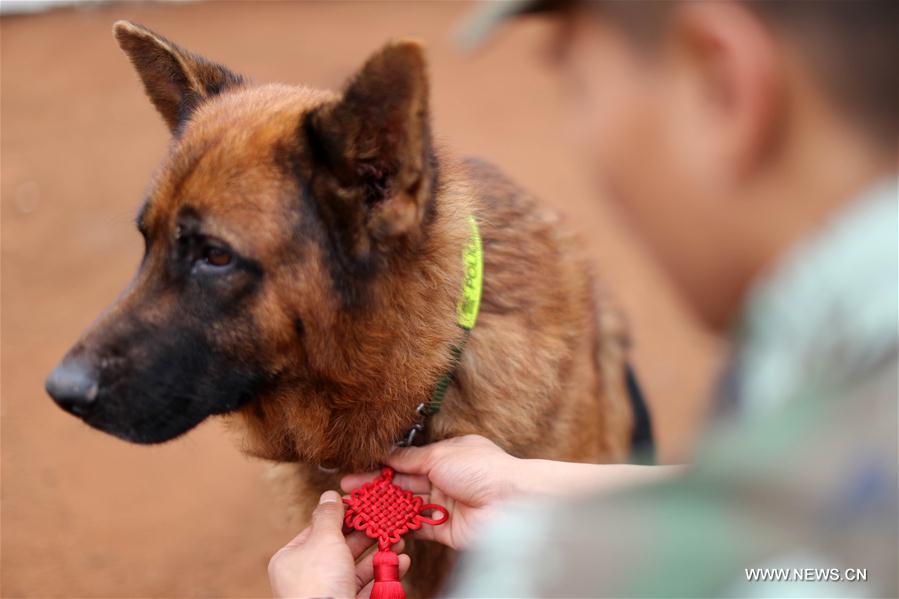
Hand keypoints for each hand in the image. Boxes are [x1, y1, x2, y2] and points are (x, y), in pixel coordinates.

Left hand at [268, 490, 410, 598]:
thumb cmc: (319, 584)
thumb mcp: (324, 540)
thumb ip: (329, 516)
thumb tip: (330, 495)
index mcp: (292, 559)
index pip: (318, 530)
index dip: (341, 516)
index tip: (362, 505)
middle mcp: (309, 577)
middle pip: (341, 549)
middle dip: (367, 535)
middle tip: (386, 521)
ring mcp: (329, 594)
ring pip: (358, 569)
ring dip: (381, 553)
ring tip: (399, 540)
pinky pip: (369, 588)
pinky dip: (386, 575)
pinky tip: (401, 562)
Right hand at [341, 435, 520, 550]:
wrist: (511, 502)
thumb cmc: (482, 469)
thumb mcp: (441, 455)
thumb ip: (412, 458)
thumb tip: (389, 454)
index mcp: (447, 456)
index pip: (408, 460)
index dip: (383, 465)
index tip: (358, 468)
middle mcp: (445, 479)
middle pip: (404, 484)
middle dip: (376, 486)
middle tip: (347, 489)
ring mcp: (444, 505)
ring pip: (407, 506)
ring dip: (382, 506)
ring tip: (356, 507)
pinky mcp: (445, 530)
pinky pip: (417, 527)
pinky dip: (399, 526)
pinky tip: (377, 524)